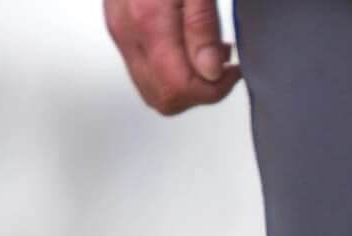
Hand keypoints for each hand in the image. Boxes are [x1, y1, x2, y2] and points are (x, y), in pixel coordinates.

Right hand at [105, 0, 241, 115]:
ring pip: (151, 90)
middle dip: (200, 93)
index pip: (178, 89)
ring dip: (185, 84)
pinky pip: (144, 70)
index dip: (211, 90)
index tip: (231, 73)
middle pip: (163, 99)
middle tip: (224, 68)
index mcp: (148, 20)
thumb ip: (202, 25)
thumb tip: (209, 74)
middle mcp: (127, 32)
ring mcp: (120, 31)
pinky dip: (170, 71)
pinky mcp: (120, 27)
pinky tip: (189, 48)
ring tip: (209, 55)